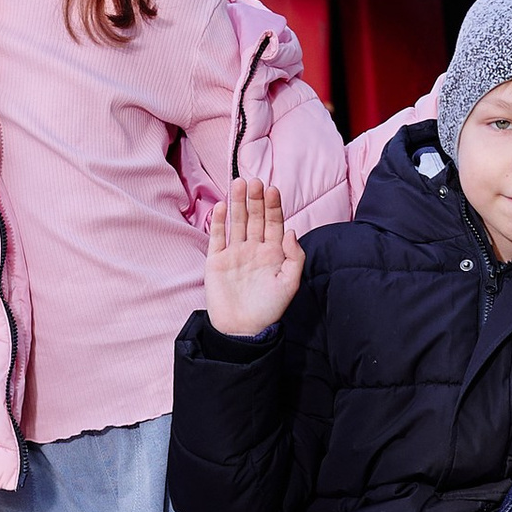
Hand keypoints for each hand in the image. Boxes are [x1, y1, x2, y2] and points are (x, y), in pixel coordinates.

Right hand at [205, 178, 304, 336]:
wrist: (242, 330)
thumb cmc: (269, 309)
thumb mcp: (290, 284)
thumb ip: (295, 257)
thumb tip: (291, 231)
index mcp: (273, 252)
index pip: (274, 222)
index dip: (273, 206)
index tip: (272, 189)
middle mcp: (254, 248)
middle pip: (255, 217)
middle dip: (255, 199)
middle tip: (255, 181)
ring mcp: (235, 253)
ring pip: (236, 222)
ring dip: (237, 203)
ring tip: (239, 184)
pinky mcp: (217, 261)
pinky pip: (217, 237)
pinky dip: (219, 222)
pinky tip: (222, 206)